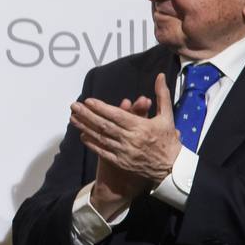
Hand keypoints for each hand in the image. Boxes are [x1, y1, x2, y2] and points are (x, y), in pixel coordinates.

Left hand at [71, 73, 182, 187]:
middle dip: (87, 115)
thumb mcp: (167, 116)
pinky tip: (82, 135)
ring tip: (73, 118)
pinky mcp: (121, 163)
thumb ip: (162, 95)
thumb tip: (160, 76)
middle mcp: (131, 140)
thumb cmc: (167, 140)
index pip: (117, 115)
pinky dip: (92, 143)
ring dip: (85, 127)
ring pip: (101, 138)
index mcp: (141, 127)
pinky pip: (103, 152)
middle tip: (73, 106)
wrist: (172, 169)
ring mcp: (124, 152)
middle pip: (105, 125)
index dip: (101, 108)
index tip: (88, 101)